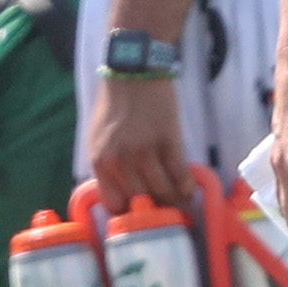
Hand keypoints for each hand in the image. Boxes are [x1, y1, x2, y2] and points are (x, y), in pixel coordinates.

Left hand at [87, 74, 192, 213]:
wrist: (134, 70)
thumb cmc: (114, 103)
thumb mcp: (98, 137)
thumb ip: (106, 164)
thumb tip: (121, 191)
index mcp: (100, 160)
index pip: (114, 204)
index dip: (130, 215)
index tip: (141, 216)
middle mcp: (121, 160)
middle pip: (141, 201)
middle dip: (156, 212)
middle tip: (166, 215)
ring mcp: (146, 151)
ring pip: (163, 190)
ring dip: (175, 202)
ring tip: (182, 206)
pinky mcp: (169, 140)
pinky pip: (179, 173)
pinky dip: (186, 186)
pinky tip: (189, 190)